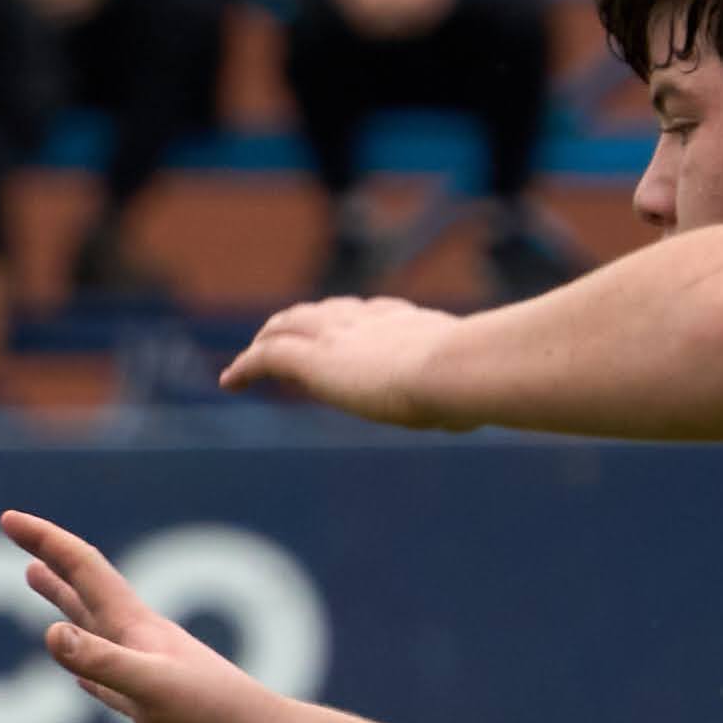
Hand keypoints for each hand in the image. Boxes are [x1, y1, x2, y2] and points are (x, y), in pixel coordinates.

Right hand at [7, 506, 303, 722]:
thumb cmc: (215, 714)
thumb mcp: (152, 687)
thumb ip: (102, 661)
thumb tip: (51, 633)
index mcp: (136, 626)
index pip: (82, 569)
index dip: (45, 541)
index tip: (9, 519)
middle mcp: (136, 640)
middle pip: (82, 589)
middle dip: (48, 560)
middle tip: (17, 535)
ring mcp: (141, 671)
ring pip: (90, 629)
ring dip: (61, 603)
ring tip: (35, 580)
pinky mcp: (146, 705)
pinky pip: (103, 679)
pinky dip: (82, 667)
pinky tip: (77, 672)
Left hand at [218, 294, 465, 426]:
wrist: (458, 369)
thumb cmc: (481, 383)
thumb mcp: (481, 386)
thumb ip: (476, 392)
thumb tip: (491, 410)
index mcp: (415, 324)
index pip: (373, 314)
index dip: (350, 322)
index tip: (341, 332)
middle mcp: (372, 321)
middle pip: (324, 312)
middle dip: (300, 324)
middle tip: (281, 341)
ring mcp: (341, 336)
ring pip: (287, 326)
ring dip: (265, 342)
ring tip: (246, 364)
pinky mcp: (314, 358)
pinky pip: (268, 355)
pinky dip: (247, 366)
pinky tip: (230, 382)